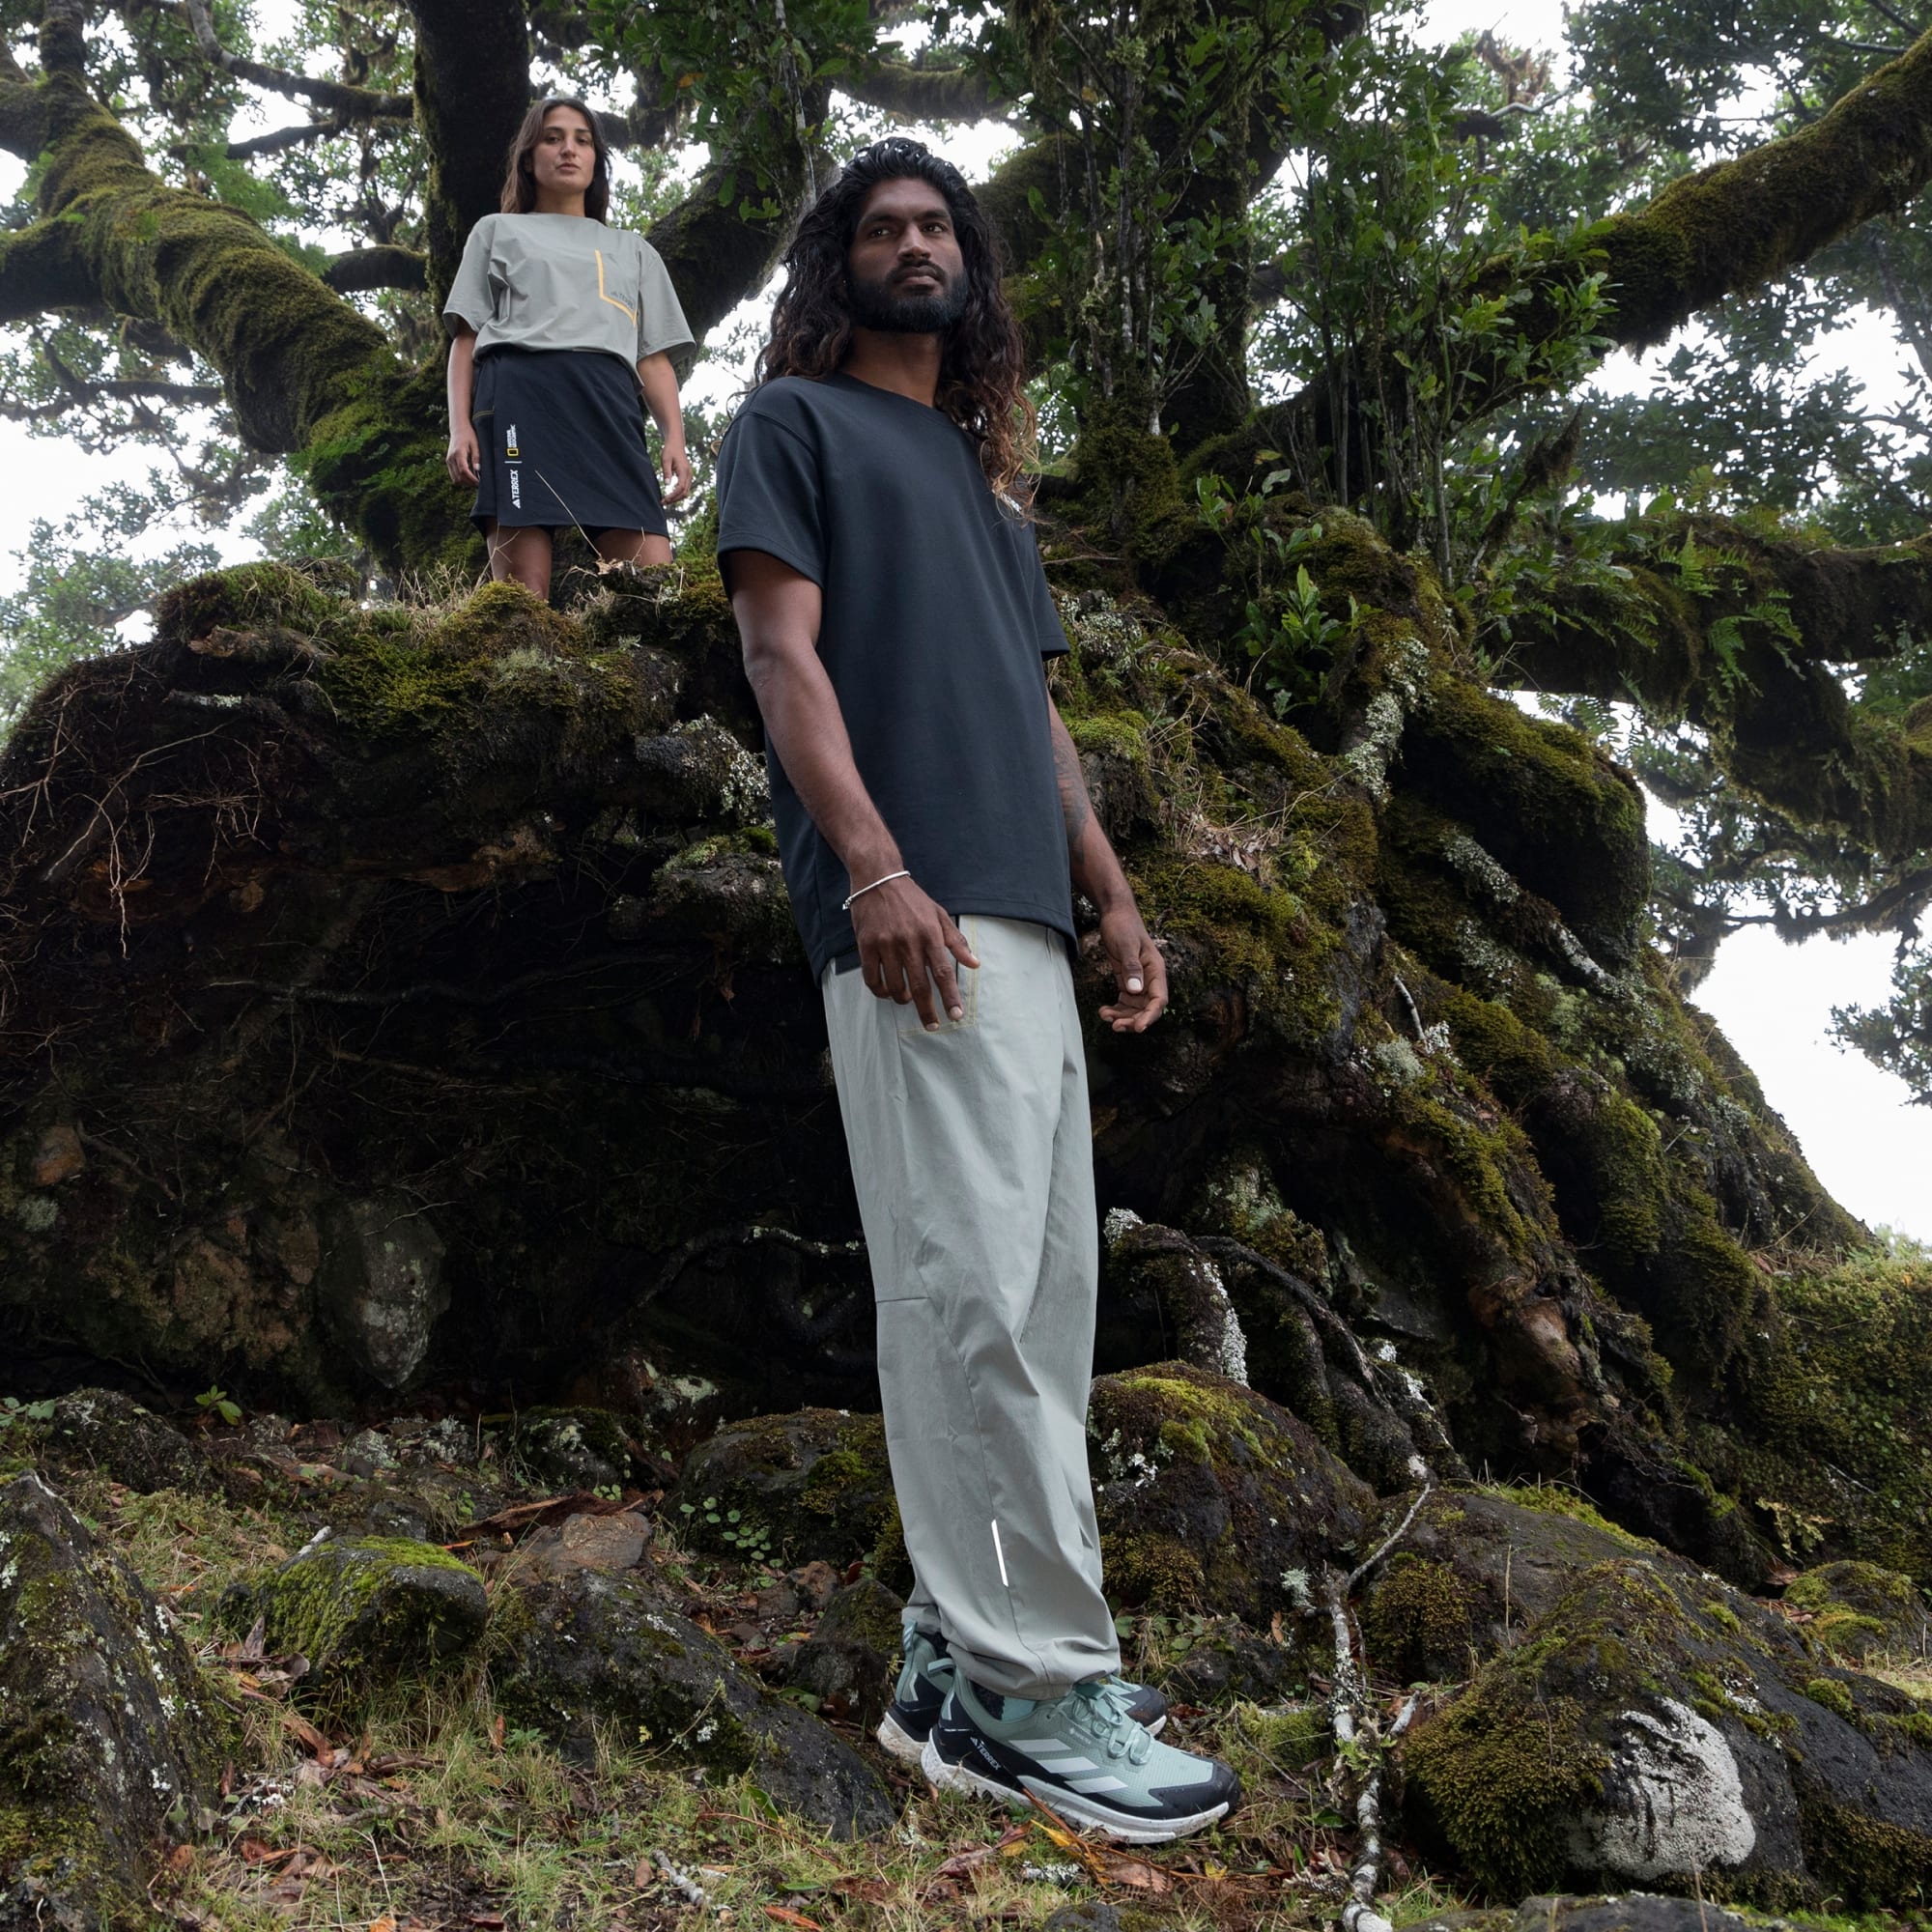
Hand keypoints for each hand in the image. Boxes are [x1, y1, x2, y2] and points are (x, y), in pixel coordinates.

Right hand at [446, 424, 479, 486]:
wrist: (458, 428)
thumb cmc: (468, 435)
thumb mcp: (475, 444)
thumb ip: (476, 457)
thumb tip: (478, 470)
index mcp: (458, 453)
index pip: (464, 471)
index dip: (472, 479)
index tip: (479, 482)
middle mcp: (451, 458)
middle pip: (459, 477)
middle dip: (469, 483)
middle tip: (479, 483)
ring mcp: (448, 461)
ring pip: (455, 479)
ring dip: (465, 482)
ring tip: (474, 481)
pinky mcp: (448, 462)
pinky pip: (454, 475)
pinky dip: (461, 479)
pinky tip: (469, 477)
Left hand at [662, 440, 692, 505]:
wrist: (676, 444)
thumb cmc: (669, 450)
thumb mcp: (665, 460)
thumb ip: (666, 472)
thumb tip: (667, 484)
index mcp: (684, 471)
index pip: (681, 488)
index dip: (673, 495)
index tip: (665, 499)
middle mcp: (689, 475)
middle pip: (684, 493)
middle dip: (675, 499)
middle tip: (663, 502)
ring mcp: (689, 476)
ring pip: (686, 492)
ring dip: (677, 498)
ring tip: (666, 500)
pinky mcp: (687, 476)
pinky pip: (685, 488)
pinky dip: (678, 494)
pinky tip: (670, 495)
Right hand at [851, 876, 979, 1028]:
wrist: (877, 878)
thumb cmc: (911, 899)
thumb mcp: (938, 914)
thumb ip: (956, 941)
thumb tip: (974, 964)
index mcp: (930, 934)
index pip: (943, 973)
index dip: (950, 997)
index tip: (956, 1015)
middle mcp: (908, 941)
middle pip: (920, 986)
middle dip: (928, 1011)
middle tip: (933, 1025)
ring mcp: (885, 944)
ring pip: (895, 986)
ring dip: (904, 1000)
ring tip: (908, 1001)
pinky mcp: (866, 945)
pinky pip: (872, 979)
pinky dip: (881, 991)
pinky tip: (887, 992)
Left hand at [1096, 903, 1166, 1032]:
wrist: (1115, 914)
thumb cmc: (1123, 926)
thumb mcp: (1126, 945)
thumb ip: (1132, 968)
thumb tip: (1136, 991)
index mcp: (1156, 970)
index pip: (1159, 1000)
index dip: (1150, 1016)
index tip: (1138, 1027)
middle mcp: (1150, 978)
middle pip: (1147, 1008)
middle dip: (1133, 1020)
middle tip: (1116, 1027)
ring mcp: (1139, 980)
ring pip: (1135, 1008)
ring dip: (1123, 1016)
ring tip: (1105, 1017)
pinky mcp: (1127, 980)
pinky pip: (1125, 1001)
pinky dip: (1116, 1009)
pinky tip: (1104, 1011)